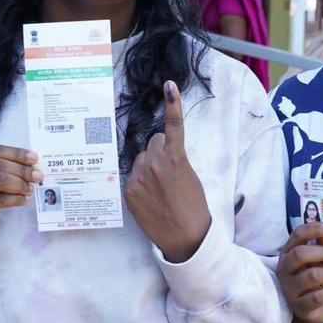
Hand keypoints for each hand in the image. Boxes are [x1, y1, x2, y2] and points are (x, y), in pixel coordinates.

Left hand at [124, 81, 211, 262]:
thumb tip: (162, 154)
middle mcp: (154, 163)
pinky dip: (141, 182)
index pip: (173, 126)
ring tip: (160, 190)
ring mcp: (139, 177)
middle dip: (160, 151)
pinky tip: (151, 198)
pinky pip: (133, 176)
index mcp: (175, 158)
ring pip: (141, 159)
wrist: (184, 237)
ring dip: (148, 167)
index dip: (173, 104)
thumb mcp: (191, 176)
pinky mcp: (129, 190)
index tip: (169, 85)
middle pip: (153, 143)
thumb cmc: (194, 207)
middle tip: (169, 173)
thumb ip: (175, 159)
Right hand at [277, 221, 322, 322]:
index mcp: (288, 253)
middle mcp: (284, 269)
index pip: (298, 234)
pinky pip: (317, 296)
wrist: (315, 310)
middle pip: (300, 254)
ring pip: (312, 275)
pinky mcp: (299, 306)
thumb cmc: (318, 279)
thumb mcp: (322, 259)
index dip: (316, 229)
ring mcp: (289, 289)